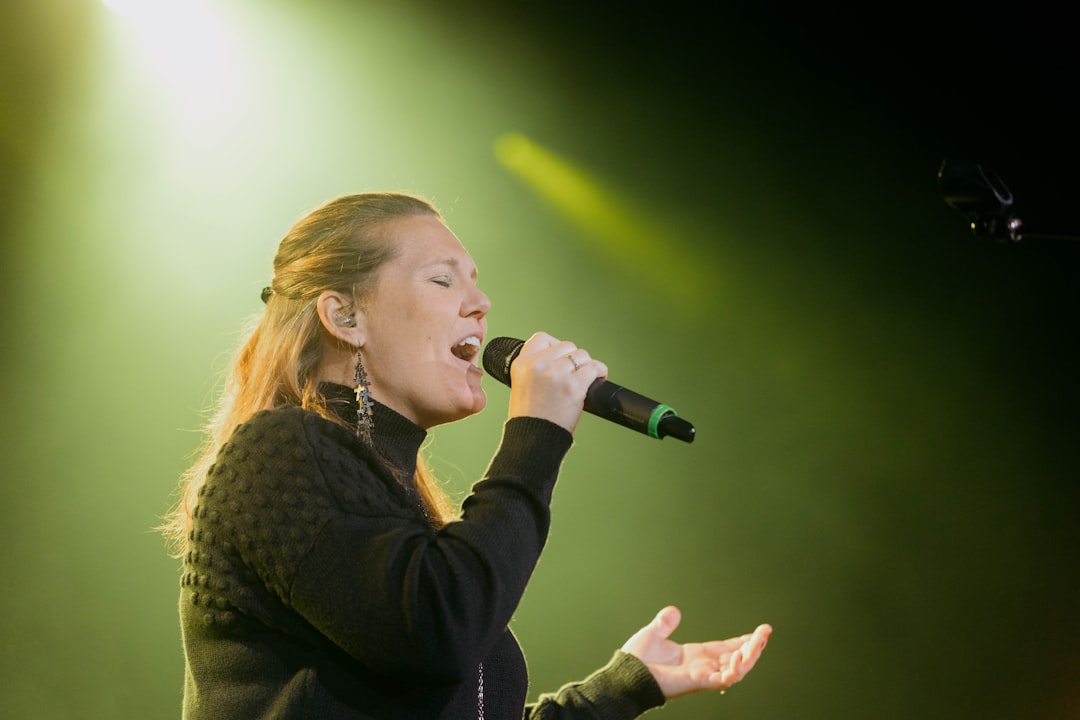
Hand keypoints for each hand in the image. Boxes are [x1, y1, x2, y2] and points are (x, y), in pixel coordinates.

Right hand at [506, 332, 607, 432]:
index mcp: (521, 363)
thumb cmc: (529, 417)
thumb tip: (559, 357)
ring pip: (581, 355)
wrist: (533, 439)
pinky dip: (599, 372)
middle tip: (573, 373)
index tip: (560, 357)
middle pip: (566, 345)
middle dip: (572, 358)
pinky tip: (599, 378)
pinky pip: (594, 368)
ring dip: (586, 365)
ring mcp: (557, 374)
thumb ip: (535, 368)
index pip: (542, 338)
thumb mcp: (521, 385)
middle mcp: (538, 365)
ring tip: (585, 377)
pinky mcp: (574, 386)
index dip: (554, 346)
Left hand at [621, 606, 771, 699]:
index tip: (760, 632)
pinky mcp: (697, 682)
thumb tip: (675, 611)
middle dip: (754, 647)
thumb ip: (664, 624)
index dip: (743, 642)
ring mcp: (701, 675)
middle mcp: (702, 666)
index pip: (726, 649)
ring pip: (735, 669)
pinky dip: (734, 669)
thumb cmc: (635, 659)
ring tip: (760, 642)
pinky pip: (722, 679)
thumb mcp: (653, 634)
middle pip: (736, 658)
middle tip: (767, 632)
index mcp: (694, 655)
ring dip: (749, 656)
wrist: (625, 674)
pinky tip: (742, 656)